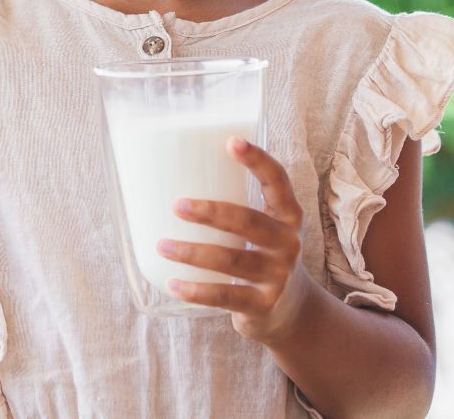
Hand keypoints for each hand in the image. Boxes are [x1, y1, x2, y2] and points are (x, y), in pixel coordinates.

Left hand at [156, 136, 314, 344]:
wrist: (291, 311)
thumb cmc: (263, 254)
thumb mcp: (265, 228)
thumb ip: (238, 205)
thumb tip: (174, 177)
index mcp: (288, 215)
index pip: (277, 181)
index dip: (257, 160)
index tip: (231, 141)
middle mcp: (288, 242)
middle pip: (248, 222)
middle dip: (211, 212)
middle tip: (176, 205)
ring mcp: (278, 276)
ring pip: (231, 260)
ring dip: (192, 252)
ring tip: (162, 245)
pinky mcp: (263, 305)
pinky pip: (225, 296)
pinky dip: (196, 291)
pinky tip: (171, 284)